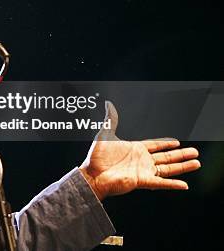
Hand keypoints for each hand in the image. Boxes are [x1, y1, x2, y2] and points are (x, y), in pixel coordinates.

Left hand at [79, 101, 200, 200]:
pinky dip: (173, 184)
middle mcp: (141, 160)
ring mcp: (143, 171)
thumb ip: (110, 119)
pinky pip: (161, 183)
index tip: (177, 142)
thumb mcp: (105, 134)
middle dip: (181, 154)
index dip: (166, 144)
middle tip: (195, 152)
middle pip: (166, 157)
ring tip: (196, 163)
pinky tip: (184, 185)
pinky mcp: (142, 180)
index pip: (155, 146)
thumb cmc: (96, 157)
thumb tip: (108, 103)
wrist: (91, 174)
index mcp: (135, 149)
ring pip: (168, 169)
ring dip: (182, 167)